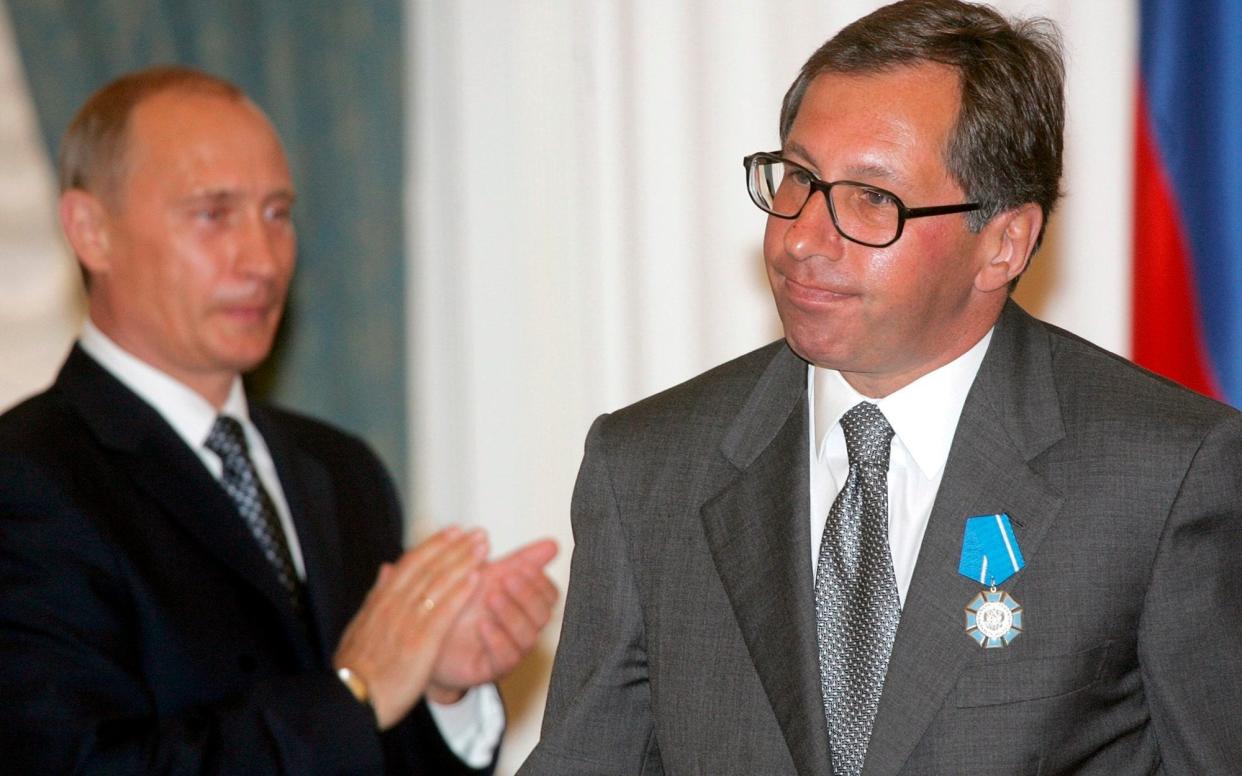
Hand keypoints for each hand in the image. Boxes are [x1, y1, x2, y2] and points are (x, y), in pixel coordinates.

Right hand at [333, 527, 486, 729]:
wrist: (349, 700)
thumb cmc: (356, 669)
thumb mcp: (359, 625)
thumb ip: (376, 596)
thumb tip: (385, 569)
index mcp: (380, 601)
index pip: (410, 563)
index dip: (434, 545)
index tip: (453, 531)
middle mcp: (393, 606)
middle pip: (428, 568)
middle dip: (456, 547)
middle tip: (478, 533)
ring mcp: (407, 623)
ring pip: (438, 584)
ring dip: (463, 562)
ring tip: (482, 547)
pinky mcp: (420, 644)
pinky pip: (443, 612)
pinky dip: (460, 593)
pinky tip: (476, 579)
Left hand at [426, 538, 558, 702]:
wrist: (424, 632)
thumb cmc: (458, 603)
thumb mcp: (487, 575)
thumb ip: (520, 560)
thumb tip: (552, 544)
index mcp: (523, 605)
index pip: (549, 595)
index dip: (539, 581)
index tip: (521, 566)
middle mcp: (520, 629)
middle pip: (543, 615)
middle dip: (527, 595)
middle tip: (506, 579)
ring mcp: (508, 650)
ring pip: (528, 637)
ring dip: (512, 614)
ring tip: (492, 597)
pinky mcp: (490, 669)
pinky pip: (506, 659)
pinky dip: (497, 639)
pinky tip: (483, 624)